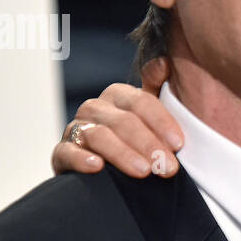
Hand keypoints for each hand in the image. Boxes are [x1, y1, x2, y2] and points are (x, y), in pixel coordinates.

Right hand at [51, 57, 182, 177]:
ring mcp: (76, 129)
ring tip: (144, 171)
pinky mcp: (61, 154)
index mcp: (119, 96)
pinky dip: (81, 158)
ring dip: (123, 154)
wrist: (111, 177)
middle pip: (122, 120)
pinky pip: (67, 152)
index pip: (141, 102)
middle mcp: (95, 108)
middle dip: (148, 144)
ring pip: (98, 135)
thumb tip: (163, 64)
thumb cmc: (138, 144)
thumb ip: (159, 90)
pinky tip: (97, 167)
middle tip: (167, 167)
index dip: (161, 122)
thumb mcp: (153, 119)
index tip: (178, 145)